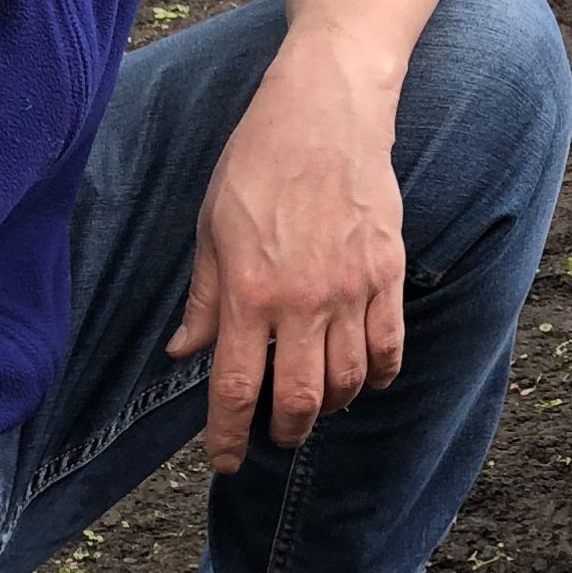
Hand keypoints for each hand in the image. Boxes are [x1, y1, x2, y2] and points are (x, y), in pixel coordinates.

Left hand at [170, 35, 407, 469]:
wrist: (325, 111)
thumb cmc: (257, 162)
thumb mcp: (210, 228)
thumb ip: (203, 299)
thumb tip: (182, 353)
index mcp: (247, 292)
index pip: (236, 388)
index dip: (227, 437)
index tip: (224, 461)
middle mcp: (302, 301)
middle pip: (300, 400)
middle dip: (285, 433)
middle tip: (277, 437)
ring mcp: (351, 289)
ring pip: (348, 381)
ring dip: (330, 406)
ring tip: (317, 404)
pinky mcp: (388, 273)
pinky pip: (390, 346)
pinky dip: (378, 376)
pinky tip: (364, 379)